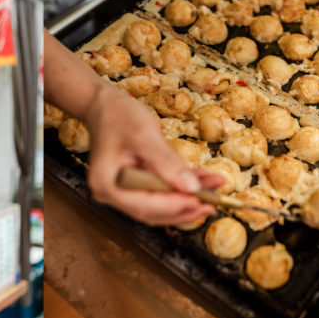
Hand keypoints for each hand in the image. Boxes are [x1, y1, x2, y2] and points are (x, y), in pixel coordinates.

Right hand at [84, 86, 224, 225]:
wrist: (104, 105)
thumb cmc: (118, 115)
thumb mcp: (145, 135)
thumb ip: (167, 163)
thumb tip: (191, 188)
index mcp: (106, 184)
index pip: (145, 206)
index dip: (175, 206)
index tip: (201, 200)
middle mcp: (111, 194)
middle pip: (152, 212)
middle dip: (185, 207)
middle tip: (214, 202)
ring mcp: (121, 192)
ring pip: (158, 206)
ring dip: (186, 199)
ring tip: (214, 188)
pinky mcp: (131, 186)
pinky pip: (157, 194)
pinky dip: (179, 189)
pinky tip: (200, 181)